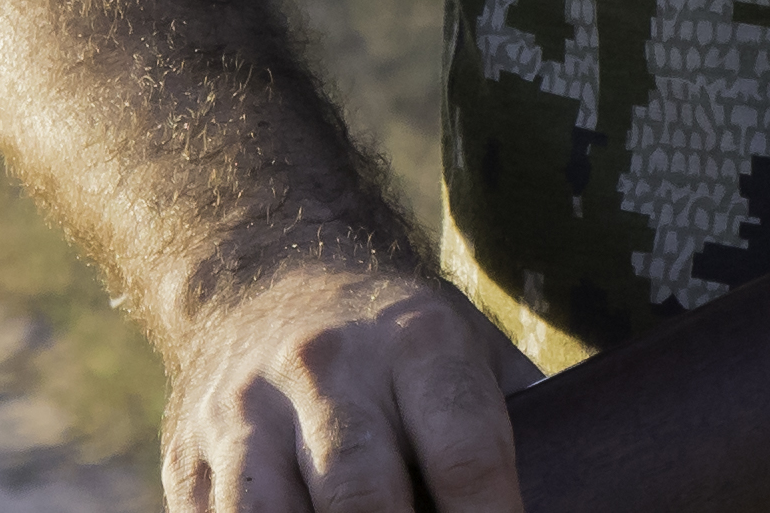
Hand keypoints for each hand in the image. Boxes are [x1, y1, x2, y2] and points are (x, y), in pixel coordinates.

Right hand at [158, 259, 526, 512]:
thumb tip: (580, 481)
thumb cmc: (400, 340)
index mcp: (417, 342)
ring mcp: (247, 414)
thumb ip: (516, 415)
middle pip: (362, 496)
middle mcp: (327, 371)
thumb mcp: (469, 347)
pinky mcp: (189, 458)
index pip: (465, 451)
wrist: (270, 277)